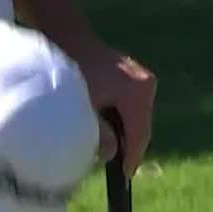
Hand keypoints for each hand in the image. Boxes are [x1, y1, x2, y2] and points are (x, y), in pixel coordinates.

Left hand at [74, 43, 155, 175]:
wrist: (66, 36)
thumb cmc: (71, 72)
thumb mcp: (81, 110)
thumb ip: (98, 135)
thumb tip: (111, 153)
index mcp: (137, 94)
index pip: (140, 135)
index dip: (132, 158)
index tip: (125, 175)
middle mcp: (146, 84)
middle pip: (140, 126)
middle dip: (126, 145)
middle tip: (115, 166)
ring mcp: (141, 78)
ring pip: (133, 116)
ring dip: (121, 130)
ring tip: (106, 145)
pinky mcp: (131, 75)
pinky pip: (128, 105)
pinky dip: (118, 117)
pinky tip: (102, 123)